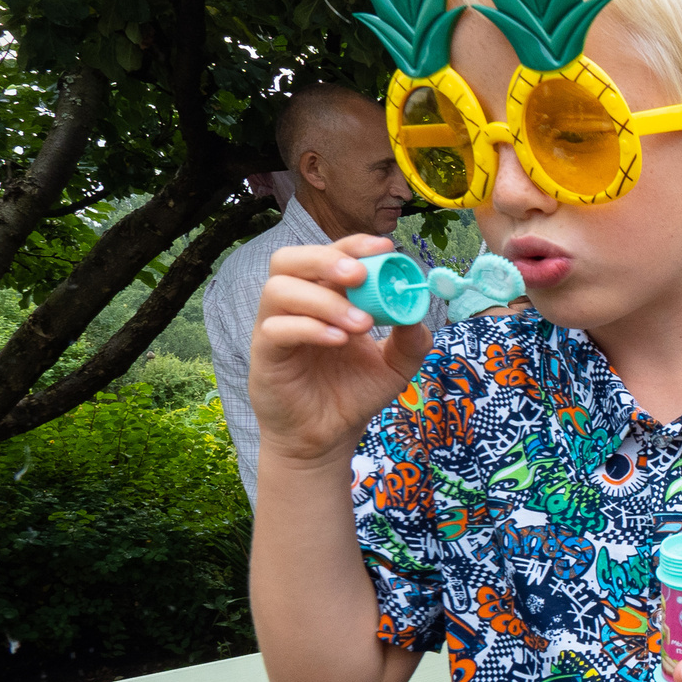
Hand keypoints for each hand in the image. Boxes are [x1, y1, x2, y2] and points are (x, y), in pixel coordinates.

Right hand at [249, 237, 430, 467]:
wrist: (328, 437)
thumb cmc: (354, 394)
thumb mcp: (396, 366)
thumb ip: (411, 338)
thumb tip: (417, 309)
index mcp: (326, 297)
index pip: (331, 254)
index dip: (354, 244)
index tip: (385, 248)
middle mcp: (296, 305)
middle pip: (291, 260)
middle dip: (327, 259)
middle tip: (360, 276)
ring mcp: (275, 327)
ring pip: (279, 290)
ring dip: (324, 300)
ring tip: (361, 325)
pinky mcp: (264, 355)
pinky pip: (275, 329)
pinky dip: (309, 328)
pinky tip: (338, 341)